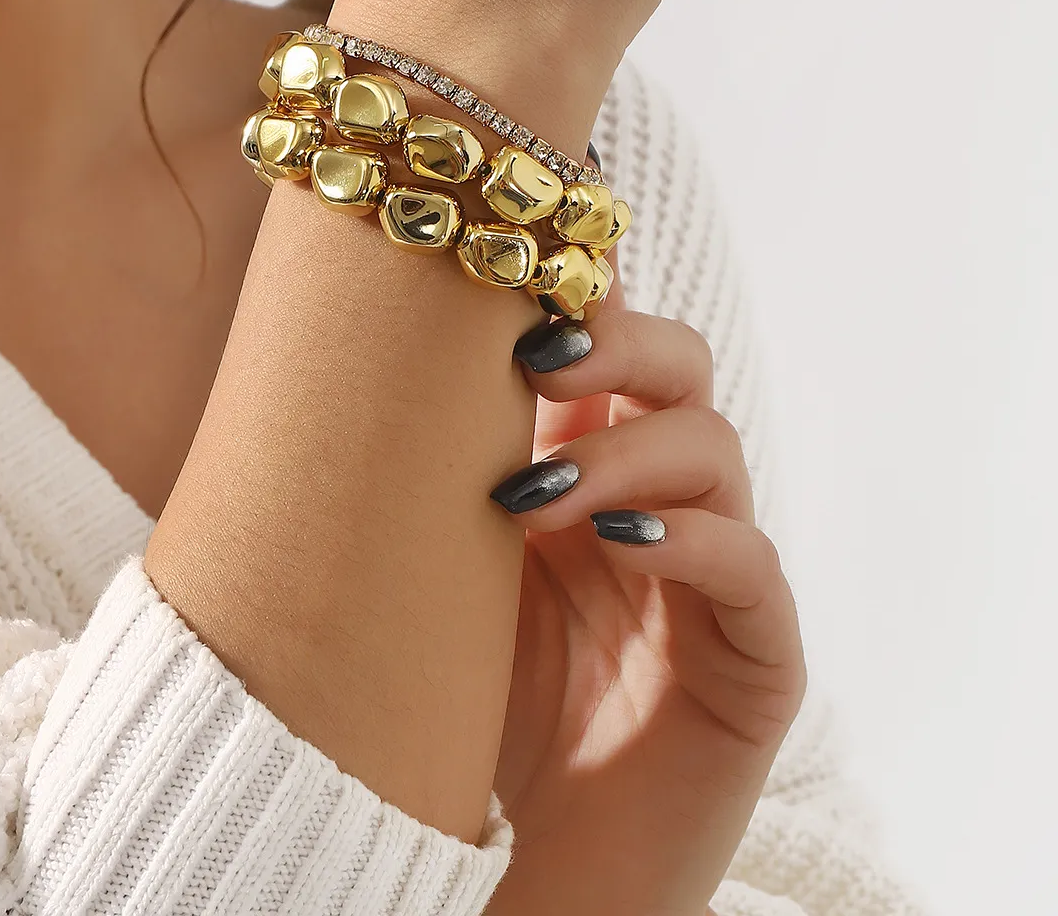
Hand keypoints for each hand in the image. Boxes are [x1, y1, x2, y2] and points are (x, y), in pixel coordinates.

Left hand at [486, 281, 805, 915]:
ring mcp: (711, 570)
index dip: (578, 299)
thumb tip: (375, 360)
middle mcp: (654, 499)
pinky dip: (692, 537)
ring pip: (713, 446)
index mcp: (581, 466)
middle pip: (679, 367)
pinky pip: (751, 566)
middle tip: (536, 358)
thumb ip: (437, 473)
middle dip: (617, 344)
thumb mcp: (440, 569)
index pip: (607, 349)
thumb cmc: (463, 705)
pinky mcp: (757, 651)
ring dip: (626, 451)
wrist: (510, 855)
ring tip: (535, 493)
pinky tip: (624, 541)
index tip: (510, 278)